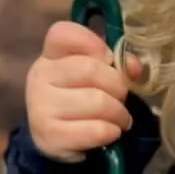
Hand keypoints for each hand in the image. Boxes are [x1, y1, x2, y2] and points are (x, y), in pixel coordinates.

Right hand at [25, 20, 133, 162]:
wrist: (59, 140)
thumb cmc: (83, 100)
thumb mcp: (100, 76)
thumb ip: (117, 64)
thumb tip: (133, 66)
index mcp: (52, 54)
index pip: (63, 33)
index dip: (92, 42)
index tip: (108, 58)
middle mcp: (41, 76)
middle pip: (91, 69)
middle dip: (117, 86)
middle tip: (121, 97)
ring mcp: (41, 106)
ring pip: (97, 101)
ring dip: (118, 113)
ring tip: (119, 118)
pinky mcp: (50, 135)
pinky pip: (96, 130)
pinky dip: (111, 132)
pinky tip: (109, 132)